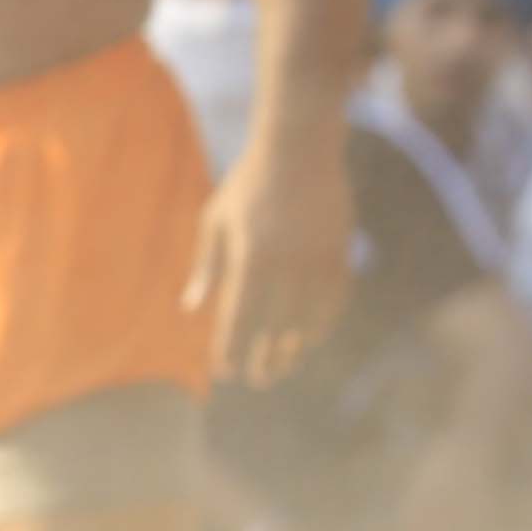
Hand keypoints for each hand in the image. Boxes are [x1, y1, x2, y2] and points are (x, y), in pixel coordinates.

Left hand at [193, 123, 354, 385]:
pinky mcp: (340, 252)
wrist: (299, 148)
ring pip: (308, 319)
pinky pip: (335, 299)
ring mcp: (317, 259)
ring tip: (285, 366)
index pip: (237, 318)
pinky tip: (313, 338)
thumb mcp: (215, 220)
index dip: (230, 349)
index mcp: (249, 258)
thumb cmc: (248, 184)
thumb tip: (191, 308)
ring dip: (296, 347)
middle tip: (258, 382)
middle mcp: (285, 265)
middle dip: (265, 359)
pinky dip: (324, 322)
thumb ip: (207, 267)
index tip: (223, 371)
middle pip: (275, 328)